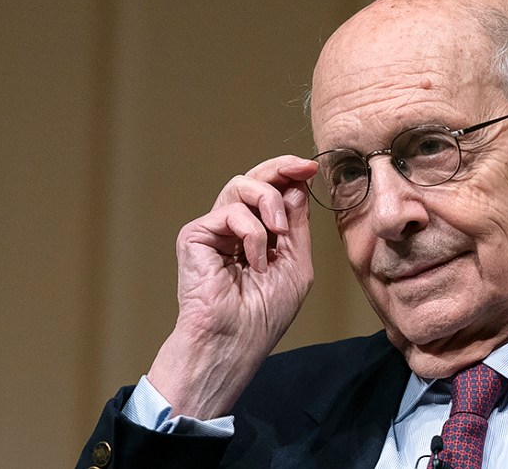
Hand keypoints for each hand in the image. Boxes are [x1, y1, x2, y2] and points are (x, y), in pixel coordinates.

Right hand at [147, 155, 317, 418]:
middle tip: (303, 168)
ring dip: (270, 203)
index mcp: (260, 235)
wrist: (236, 341)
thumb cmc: (265, 314)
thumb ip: (296, 224)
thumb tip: (297, 184)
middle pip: (254, 179)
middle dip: (281, 168)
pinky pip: (231, 212)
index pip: (272, 192)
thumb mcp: (297, 263)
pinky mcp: (195, 235)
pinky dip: (252, 234)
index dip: (290, 174)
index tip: (312, 166)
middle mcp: (234, 228)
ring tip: (279, 234)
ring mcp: (214, 230)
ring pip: (241, 185)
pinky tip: (254, 262)